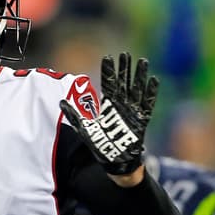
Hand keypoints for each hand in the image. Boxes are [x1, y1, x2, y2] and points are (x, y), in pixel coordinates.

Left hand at [60, 52, 158, 178]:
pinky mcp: (142, 119)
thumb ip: (75, 115)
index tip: (108, 57)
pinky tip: (154, 80)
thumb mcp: (85, 129)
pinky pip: (148, 103)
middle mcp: (121, 105)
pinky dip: (151, 93)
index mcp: (108, 105)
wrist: (116, 160)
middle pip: (124, 82)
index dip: (108, 71)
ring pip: (137, 89)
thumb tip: (61, 101)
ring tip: (142, 61)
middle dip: (125, 68)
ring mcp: (133, 111)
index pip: (108, 84)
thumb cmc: (100, 144)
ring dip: (139, 76)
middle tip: (125, 54)